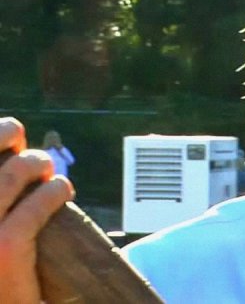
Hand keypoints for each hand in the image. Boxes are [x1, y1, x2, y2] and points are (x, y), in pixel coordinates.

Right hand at [0, 117, 73, 303]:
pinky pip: (32, 207)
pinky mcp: (3, 250)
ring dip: (36, 162)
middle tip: (34, 157)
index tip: (12, 133)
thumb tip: (13, 153)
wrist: (5, 303)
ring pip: (9, 174)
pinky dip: (53, 191)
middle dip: (11, 141)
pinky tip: (62, 190)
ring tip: (49, 174)